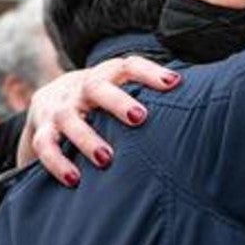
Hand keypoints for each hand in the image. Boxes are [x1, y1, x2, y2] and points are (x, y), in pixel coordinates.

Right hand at [17, 56, 181, 185]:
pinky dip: (57, 162)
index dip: (151, 72)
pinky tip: (74, 178)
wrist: (50, 98)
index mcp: (108, 74)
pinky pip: (44, 145)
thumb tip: (203, 107)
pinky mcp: (41, 129)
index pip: (129, 66)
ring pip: (68, 118)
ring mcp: (59, 108)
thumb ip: (153, 95)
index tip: (174, 83)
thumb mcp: (124, 89)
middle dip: (117, 101)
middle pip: (96, 87)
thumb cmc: (105, 99)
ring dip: (87, 138)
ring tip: (107, 158)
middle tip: (139, 117)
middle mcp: (82, 88)